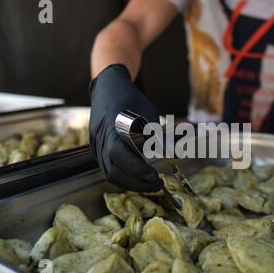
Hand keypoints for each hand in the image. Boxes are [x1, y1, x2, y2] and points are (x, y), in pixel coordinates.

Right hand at [89, 64, 162, 191]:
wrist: (107, 88)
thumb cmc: (131, 99)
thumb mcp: (149, 113)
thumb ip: (159, 135)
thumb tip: (177, 154)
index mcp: (112, 126)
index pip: (118, 154)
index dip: (136, 168)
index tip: (155, 175)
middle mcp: (100, 139)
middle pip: (113, 171)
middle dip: (136, 182)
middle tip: (158, 184)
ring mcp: (96, 146)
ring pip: (109, 174)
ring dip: (131, 183)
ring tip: (151, 183)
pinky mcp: (97, 151)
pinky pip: (108, 169)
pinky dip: (125, 177)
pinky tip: (140, 177)